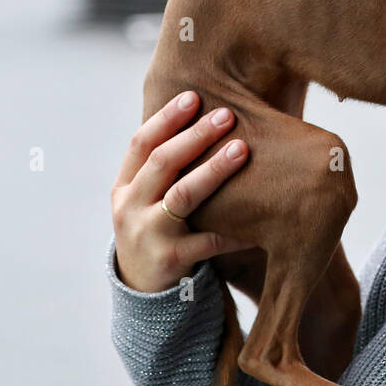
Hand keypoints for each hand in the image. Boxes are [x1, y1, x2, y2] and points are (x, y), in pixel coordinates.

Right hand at [111, 91, 249, 292]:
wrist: (143, 290)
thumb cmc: (158, 228)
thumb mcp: (148, 198)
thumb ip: (168, 166)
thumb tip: (209, 114)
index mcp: (125, 186)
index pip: (141, 143)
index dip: (166, 118)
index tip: (194, 96)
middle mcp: (130, 207)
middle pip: (163, 163)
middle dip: (196, 136)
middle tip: (227, 115)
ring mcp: (147, 234)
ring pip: (182, 196)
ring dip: (214, 170)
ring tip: (242, 150)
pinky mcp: (170, 260)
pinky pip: (209, 240)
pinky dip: (236, 228)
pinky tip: (260, 217)